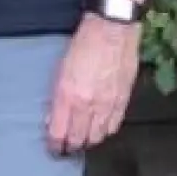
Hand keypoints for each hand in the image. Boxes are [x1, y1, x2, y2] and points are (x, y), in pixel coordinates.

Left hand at [46, 14, 140, 155]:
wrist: (112, 29)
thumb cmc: (83, 43)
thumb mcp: (60, 69)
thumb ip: (58, 97)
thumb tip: (54, 117)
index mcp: (68, 95)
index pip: (59, 132)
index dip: (55, 144)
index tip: (53, 147)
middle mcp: (87, 104)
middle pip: (79, 139)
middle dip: (72, 146)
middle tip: (68, 148)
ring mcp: (107, 104)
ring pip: (97, 136)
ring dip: (89, 141)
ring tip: (84, 140)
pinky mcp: (123, 100)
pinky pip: (114, 125)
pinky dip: (106, 131)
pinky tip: (101, 129)